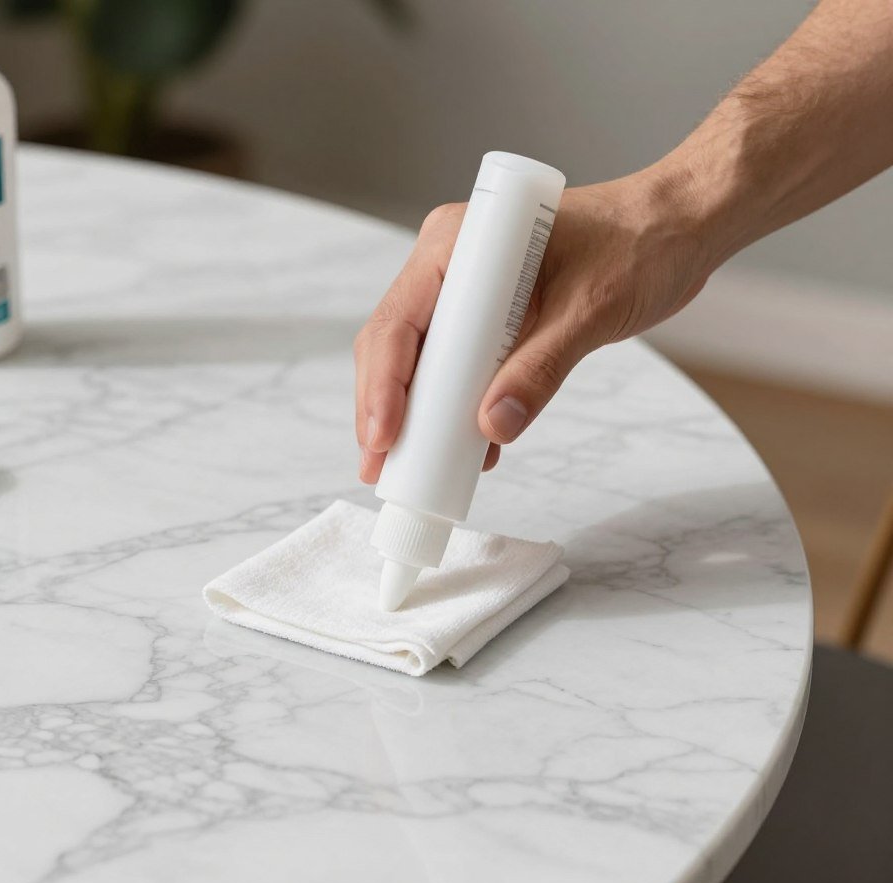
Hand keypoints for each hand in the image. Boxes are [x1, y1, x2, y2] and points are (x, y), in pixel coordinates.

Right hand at [353, 169, 714, 483]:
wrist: (680, 228)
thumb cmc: (641, 244)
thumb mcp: (591, 309)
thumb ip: (541, 368)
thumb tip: (493, 428)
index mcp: (458, 244)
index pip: (399, 322)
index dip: (383, 385)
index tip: (383, 438)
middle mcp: (451, 266)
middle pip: (397, 347)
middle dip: (386, 411)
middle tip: (382, 470)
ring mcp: (468, 294)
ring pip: (423, 364)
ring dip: (418, 418)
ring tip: (411, 473)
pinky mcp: (491, 318)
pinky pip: (460, 370)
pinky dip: (458, 412)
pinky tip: (466, 453)